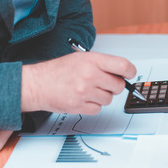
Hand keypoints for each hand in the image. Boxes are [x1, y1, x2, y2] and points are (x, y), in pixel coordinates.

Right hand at [21, 52, 136, 114]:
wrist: (37, 84)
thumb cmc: (58, 71)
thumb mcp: (81, 58)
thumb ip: (102, 64)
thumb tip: (122, 73)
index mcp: (92, 60)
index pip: (123, 66)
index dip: (130, 71)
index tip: (129, 74)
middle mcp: (90, 75)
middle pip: (118, 86)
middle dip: (114, 86)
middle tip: (103, 83)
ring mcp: (85, 92)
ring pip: (109, 99)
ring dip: (102, 96)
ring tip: (89, 90)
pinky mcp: (80, 106)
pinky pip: (98, 109)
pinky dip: (93, 105)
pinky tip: (83, 98)